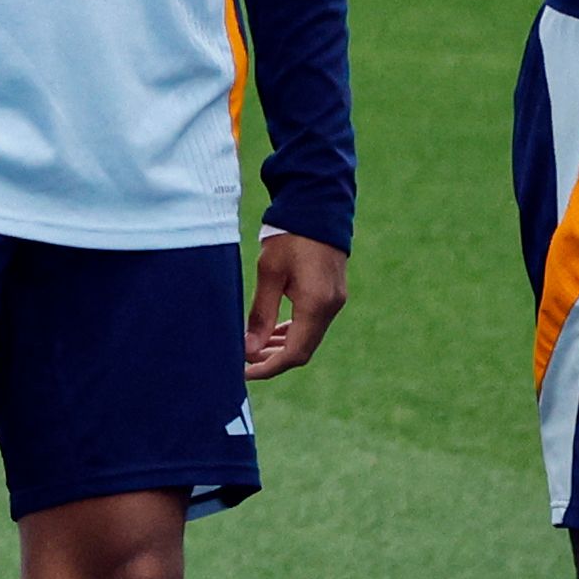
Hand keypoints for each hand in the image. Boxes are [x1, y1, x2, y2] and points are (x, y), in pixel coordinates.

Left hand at [243, 233, 347, 380]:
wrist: (318, 207)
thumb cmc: (291, 236)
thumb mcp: (269, 273)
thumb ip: (261, 314)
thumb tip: (249, 350)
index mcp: (315, 304)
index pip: (294, 353)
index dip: (268, 367)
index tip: (243, 371)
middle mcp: (330, 307)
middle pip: (303, 350)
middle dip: (273, 360)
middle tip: (244, 361)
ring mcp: (335, 301)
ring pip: (308, 338)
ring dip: (283, 347)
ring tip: (254, 347)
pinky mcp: (333, 294)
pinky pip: (313, 323)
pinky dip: (293, 331)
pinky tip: (274, 331)